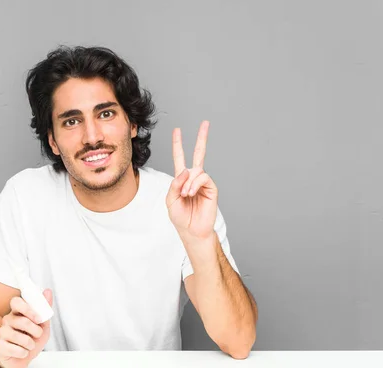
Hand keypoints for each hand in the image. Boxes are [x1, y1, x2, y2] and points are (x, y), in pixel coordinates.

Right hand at [0, 289, 53, 367]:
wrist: (25, 357)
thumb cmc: (33, 338)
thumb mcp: (43, 324)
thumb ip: (45, 309)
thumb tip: (48, 291)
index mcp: (17, 312)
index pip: (16, 302)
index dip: (27, 309)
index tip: (39, 319)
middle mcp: (8, 320)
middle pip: (20, 321)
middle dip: (34, 330)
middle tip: (38, 334)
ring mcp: (2, 333)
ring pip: (16, 336)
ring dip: (29, 343)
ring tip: (31, 345)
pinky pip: (11, 348)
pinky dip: (22, 352)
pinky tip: (23, 352)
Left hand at [166, 120, 217, 239]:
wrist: (192, 230)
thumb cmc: (180, 217)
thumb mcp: (170, 199)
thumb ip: (175, 184)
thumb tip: (186, 170)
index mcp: (182, 179)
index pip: (180, 158)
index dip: (178, 144)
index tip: (177, 130)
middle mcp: (194, 178)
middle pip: (199, 154)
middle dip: (202, 138)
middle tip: (205, 123)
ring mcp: (203, 182)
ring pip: (195, 170)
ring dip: (188, 183)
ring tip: (186, 195)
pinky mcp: (211, 188)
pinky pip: (202, 178)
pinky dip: (194, 184)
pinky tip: (191, 193)